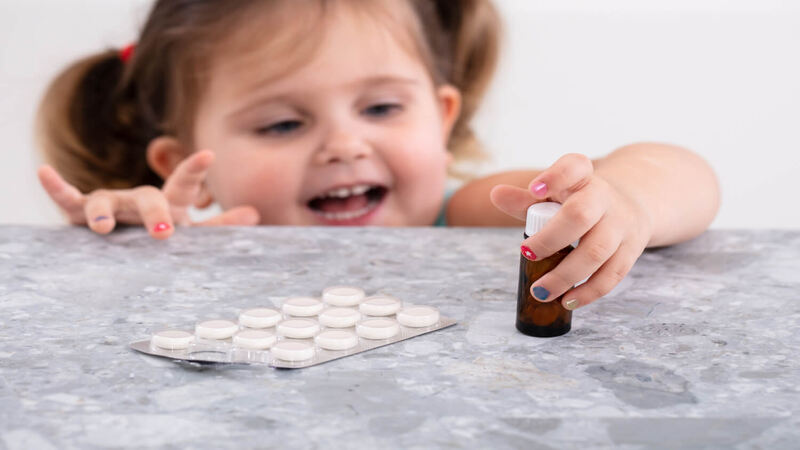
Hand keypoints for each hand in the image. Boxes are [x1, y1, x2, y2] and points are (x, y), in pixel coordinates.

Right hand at [37, 150, 259, 238]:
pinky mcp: (81, 212)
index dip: (195, 169)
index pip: (184, 183)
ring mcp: (111, 203)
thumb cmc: (162, 228)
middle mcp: (140, 198)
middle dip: (156, 213)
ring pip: (106, 202)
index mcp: (170, 201)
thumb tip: (255, 214)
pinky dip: (55, 187)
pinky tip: (44, 172)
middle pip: (149, 198)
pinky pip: (67, 199)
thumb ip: (220, 225)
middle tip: (166, 232)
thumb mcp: (192, 228)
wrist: (124, 235)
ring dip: (104, 212)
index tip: (209, 154)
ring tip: (104, 228)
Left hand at [490, 153, 651, 309]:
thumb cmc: (579, 200)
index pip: (574, 166)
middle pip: (581, 215)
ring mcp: (621, 225)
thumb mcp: (555, 194)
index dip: (555, 176)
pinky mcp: (631, 250)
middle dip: (550, 239)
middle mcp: (604, 198)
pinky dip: (590, 291)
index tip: (534, 190)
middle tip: (525, 254)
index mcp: (582, 177)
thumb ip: (524, 199)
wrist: (631, 204)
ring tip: (540, 292)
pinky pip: (613, 274)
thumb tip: (496, 195)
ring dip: (566, 275)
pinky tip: (568, 301)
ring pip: (596, 251)